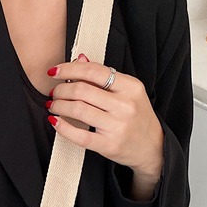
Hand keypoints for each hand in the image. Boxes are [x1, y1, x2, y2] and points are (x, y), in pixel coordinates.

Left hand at [46, 54, 164, 183]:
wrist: (152, 147)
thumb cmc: (137, 118)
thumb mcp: (128, 92)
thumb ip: (104, 76)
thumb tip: (80, 59)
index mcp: (131, 86)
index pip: (94, 71)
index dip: (69, 69)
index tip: (54, 72)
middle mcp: (125, 105)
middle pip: (82, 90)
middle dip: (61, 89)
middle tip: (54, 93)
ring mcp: (117, 126)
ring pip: (78, 110)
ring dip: (59, 106)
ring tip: (53, 105)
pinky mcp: (108, 145)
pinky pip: (79, 135)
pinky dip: (62, 127)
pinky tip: (55, 121)